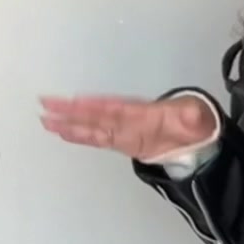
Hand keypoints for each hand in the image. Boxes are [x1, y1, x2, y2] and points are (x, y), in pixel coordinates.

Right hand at [39, 92, 216, 162]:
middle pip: (95, 113)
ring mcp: (123, 130)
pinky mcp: (123, 142)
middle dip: (72, 110)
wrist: (198, 135)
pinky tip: (64, 134)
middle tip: (46, 104)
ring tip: (45, 120)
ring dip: (70, 123)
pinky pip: (98, 138)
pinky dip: (81, 136)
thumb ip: (191, 116)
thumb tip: (190, 115)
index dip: (96, 106)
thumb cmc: (195, 123)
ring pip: (92, 126)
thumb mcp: (198, 117)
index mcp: (142, 111)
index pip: (114, 107)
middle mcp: (127, 118)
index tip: (75, 102)